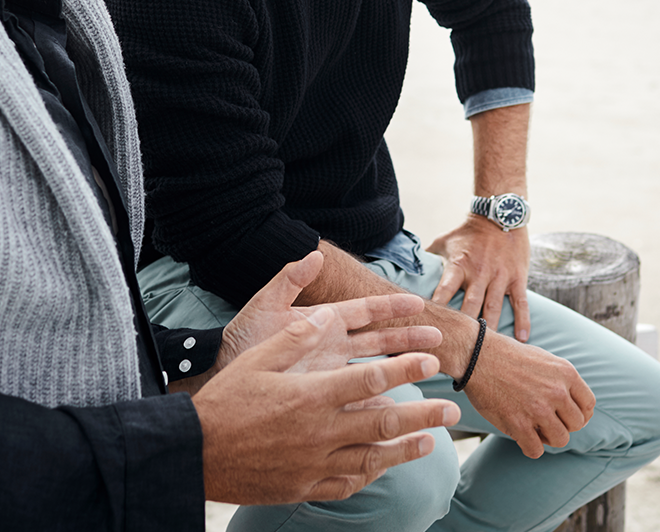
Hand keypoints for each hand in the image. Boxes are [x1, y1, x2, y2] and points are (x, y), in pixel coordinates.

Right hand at [194, 307, 461, 503]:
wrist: (196, 454)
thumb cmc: (225, 401)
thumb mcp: (257, 359)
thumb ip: (296, 338)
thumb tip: (327, 314)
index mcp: (311, 395)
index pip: (371, 380)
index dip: (405, 368)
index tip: (431, 360)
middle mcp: (319, 432)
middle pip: (384, 422)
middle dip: (422, 413)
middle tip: (451, 409)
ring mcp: (314, 464)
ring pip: (373, 458)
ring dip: (406, 449)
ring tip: (431, 442)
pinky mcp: (304, 487)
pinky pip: (347, 484)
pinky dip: (370, 476)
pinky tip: (383, 468)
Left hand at [217, 251, 442, 379]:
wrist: (220, 374)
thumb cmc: (241, 337)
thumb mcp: (264, 305)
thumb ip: (289, 280)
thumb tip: (315, 254)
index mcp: (322, 320)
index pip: (364, 310)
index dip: (391, 306)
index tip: (419, 302)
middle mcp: (331, 345)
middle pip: (379, 339)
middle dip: (408, 337)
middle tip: (439, 336)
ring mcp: (330, 372)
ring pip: (374, 368)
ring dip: (401, 368)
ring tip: (429, 369)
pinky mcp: (323, 394)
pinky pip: (356, 396)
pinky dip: (377, 400)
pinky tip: (397, 405)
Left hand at [427, 216, 533, 339]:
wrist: (500, 214)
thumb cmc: (468, 232)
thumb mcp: (444, 242)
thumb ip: (426, 258)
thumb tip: (404, 272)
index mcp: (458, 265)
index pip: (445, 290)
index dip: (438, 308)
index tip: (431, 329)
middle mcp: (479, 272)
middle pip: (470, 305)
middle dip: (465, 328)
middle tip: (460, 351)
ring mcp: (499, 276)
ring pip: (494, 307)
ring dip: (491, 330)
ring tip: (487, 351)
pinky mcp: (517, 277)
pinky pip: (520, 302)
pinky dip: (522, 321)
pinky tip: (522, 339)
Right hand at [459, 330, 593, 458]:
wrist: (476, 355)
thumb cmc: (507, 356)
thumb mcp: (544, 358)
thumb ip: (562, 380)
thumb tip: (575, 404)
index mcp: (566, 373)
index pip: (589, 405)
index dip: (579, 414)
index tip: (566, 415)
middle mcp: (556, 392)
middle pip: (576, 424)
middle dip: (563, 425)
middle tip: (546, 421)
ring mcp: (538, 409)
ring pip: (560, 440)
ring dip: (548, 438)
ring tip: (535, 429)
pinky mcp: (519, 424)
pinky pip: (536, 450)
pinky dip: (530, 447)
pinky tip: (522, 436)